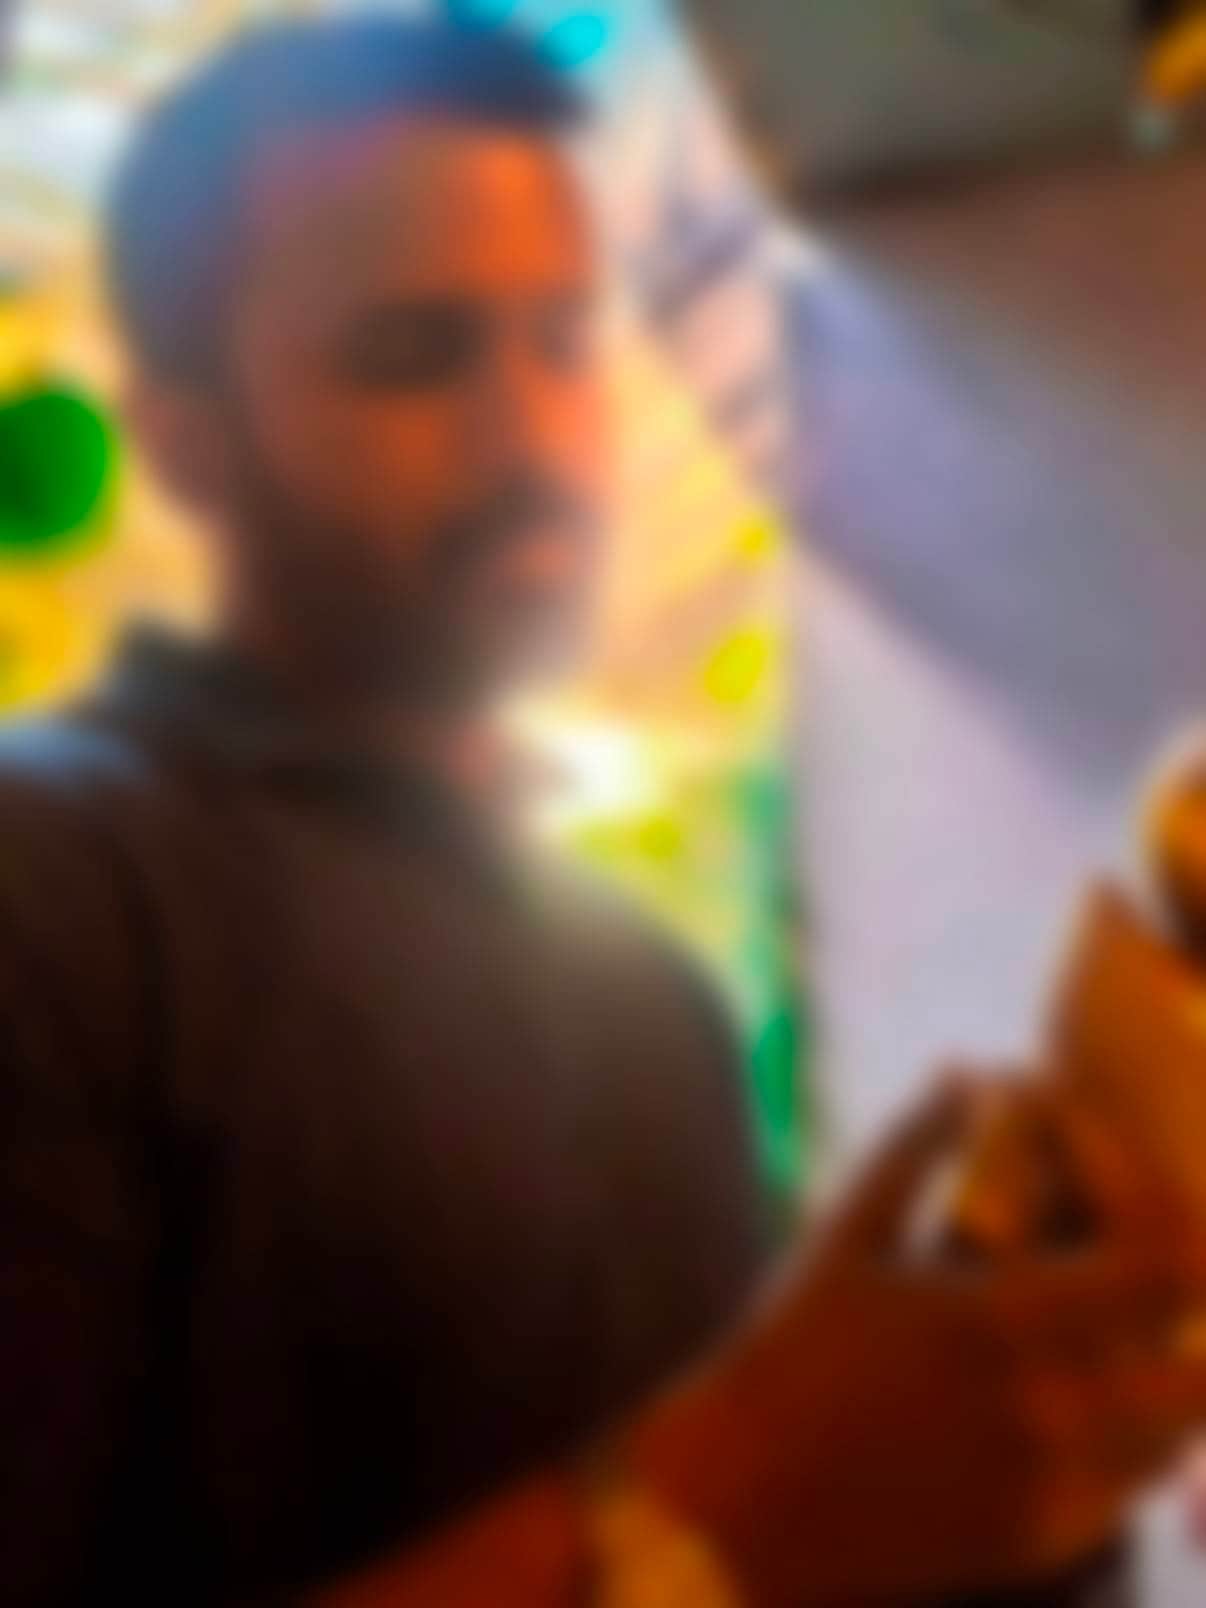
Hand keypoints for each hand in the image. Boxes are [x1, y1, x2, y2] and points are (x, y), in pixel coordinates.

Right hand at [635, 1079, 1205, 1604]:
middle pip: (1192, 1363)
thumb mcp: (845, 1234)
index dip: (1164, 1220)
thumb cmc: (784, 1351)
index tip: (1135, 1197)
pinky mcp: (1032, 1540)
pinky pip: (1127, 1491)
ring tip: (1120, 1335)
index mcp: (997, 1320)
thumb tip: (970, 1070)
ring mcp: (1044, 1487)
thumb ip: (917, 1143)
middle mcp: (1041, 1410)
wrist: (742, 1502)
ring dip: (1168, 1378)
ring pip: (1173, 1433)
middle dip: (1184, 1308)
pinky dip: (1131, 1442)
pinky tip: (1084, 1405)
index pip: (1158, 1269)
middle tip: (1144, 1270)